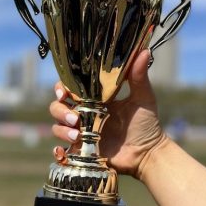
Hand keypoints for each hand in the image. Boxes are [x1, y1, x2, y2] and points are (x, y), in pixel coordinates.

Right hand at [50, 50, 167, 178]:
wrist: (147, 153)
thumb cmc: (146, 124)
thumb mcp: (143, 98)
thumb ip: (139, 77)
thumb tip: (144, 51)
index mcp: (95, 99)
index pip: (70, 88)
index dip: (61, 88)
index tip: (64, 92)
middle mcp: (84, 113)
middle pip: (58, 106)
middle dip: (60, 110)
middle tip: (76, 118)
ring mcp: (81, 132)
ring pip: (57, 126)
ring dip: (61, 129)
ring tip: (77, 135)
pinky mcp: (81, 149)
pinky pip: (61, 148)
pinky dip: (58, 150)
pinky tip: (64, 150)